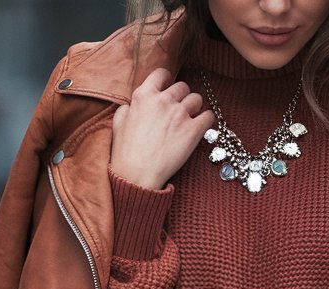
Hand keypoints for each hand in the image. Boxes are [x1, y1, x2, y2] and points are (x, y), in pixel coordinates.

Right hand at [110, 67, 215, 190]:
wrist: (136, 175)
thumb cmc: (125, 152)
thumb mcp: (119, 122)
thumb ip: (129, 107)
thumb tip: (134, 105)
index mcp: (144, 95)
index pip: (162, 74)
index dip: (167, 82)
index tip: (168, 90)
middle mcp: (163, 100)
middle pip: (182, 86)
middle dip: (182, 97)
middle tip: (178, 111)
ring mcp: (179, 114)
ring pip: (197, 99)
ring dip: (194, 108)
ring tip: (190, 120)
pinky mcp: (193, 130)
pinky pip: (209, 116)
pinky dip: (207, 121)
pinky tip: (201, 128)